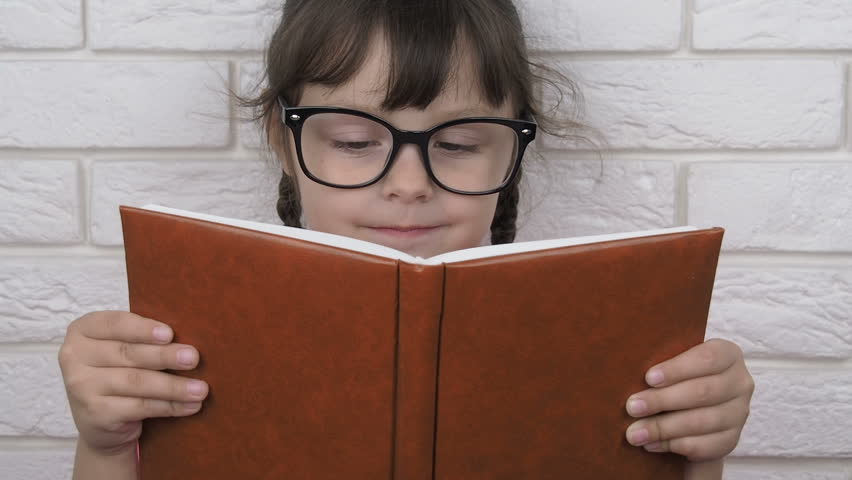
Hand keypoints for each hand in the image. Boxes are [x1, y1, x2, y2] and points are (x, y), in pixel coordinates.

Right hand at [58, 311, 208, 454]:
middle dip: (165, 356)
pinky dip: (169, 406)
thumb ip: (143, 338)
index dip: (142, 329)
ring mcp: (81, 387)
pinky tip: (190, 405)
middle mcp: (74, 356)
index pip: (114, 324)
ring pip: (136, 382)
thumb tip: (189, 333)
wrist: (102, 423)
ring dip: (173, 386)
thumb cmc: (120, 373)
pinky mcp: (94, 414)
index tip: (170, 334)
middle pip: (128, 353)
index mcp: (82, 331)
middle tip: (194, 358)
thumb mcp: (123, 350)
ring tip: (201, 388)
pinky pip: (139, 407)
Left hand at [623, 338, 753, 460]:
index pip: (707, 358)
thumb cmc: (677, 376)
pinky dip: (674, 445)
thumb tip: (630, 370)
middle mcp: (740, 382)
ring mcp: (739, 413)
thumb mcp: (674, 362)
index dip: (678, 368)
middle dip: (663, 400)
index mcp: (727, 354)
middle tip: (632, 407)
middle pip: (703, 392)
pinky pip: (705, 446)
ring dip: (664, 428)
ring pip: (702, 421)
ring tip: (635, 432)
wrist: (694, 408)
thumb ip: (661, 361)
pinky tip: (651, 444)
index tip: (649, 378)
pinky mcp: (732, 439)